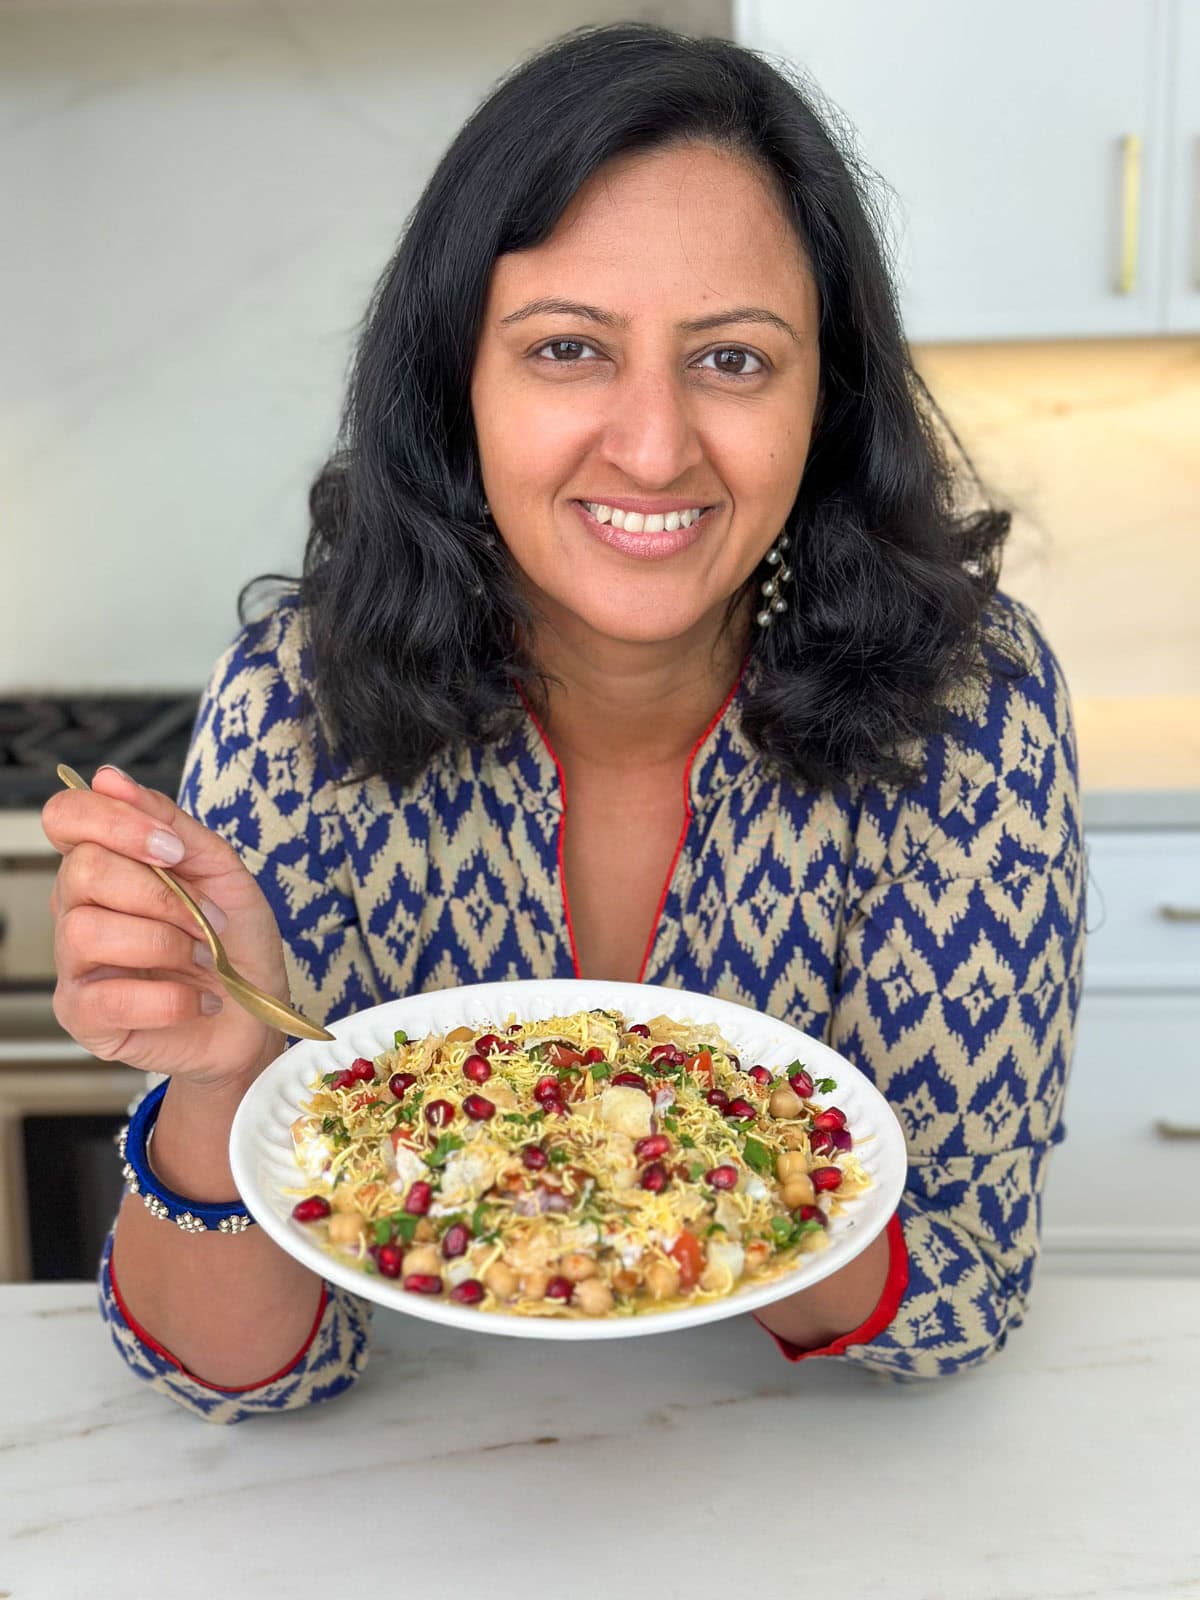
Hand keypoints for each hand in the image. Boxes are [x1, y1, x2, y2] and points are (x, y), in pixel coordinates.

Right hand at [43, 765, 290, 1091]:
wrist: (256, 1016)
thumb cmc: (235, 943)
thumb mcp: (222, 871)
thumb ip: (172, 824)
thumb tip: (109, 779)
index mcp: (107, 864)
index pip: (66, 817)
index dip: (115, 821)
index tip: (172, 848)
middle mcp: (77, 908)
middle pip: (82, 870)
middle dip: (160, 893)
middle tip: (204, 919)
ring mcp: (75, 965)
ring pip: (87, 931)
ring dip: (164, 943)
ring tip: (201, 960)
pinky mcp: (85, 1017)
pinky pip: (107, 999)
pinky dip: (167, 998)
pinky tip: (196, 999)